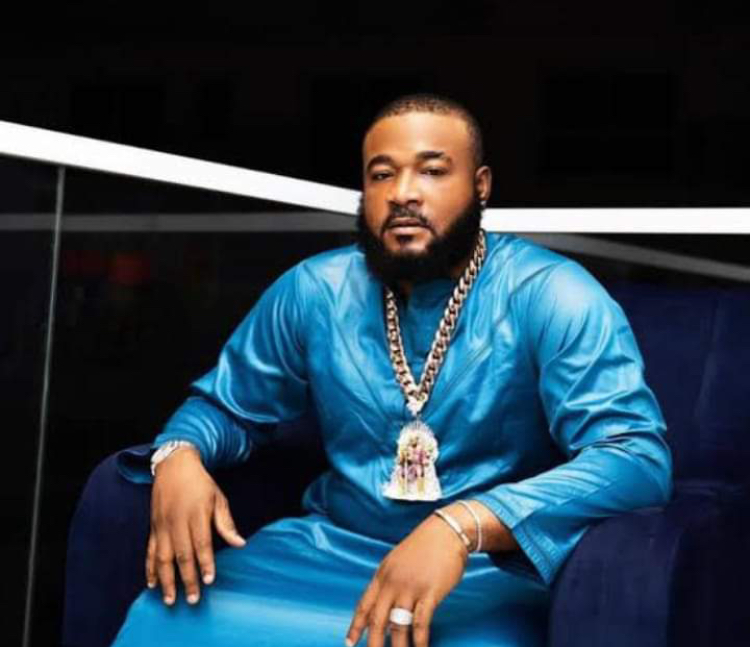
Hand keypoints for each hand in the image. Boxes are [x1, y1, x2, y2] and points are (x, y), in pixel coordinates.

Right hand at [146, 447, 245, 605]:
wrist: (175, 466)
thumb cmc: (201, 483)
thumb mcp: (218, 498)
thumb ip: (226, 523)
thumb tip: (240, 544)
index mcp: (196, 514)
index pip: (202, 543)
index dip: (205, 562)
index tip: (209, 580)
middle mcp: (177, 521)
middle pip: (182, 555)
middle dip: (187, 579)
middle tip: (193, 599)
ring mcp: (162, 525)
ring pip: (163, 557)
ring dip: (166, 580)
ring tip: (170, 599)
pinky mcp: (153, 527)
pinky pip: (150, 551)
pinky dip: (150, 569)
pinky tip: (152, 584)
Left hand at [345, 513, 468, 646]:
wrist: (446, 532)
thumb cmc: (424, 546)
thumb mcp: (397, 560)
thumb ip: (389, 581)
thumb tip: (384, 603)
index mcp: (382, 575)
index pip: (364, 605)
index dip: (356, 626)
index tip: (349, 643)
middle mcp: (392, 583)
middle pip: (377, 619)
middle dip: (373, 643)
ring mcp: (410, 588)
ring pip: (398, 625)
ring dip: (398, 646)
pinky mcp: (429, 592)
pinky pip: (421, 622)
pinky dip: (419, 639)